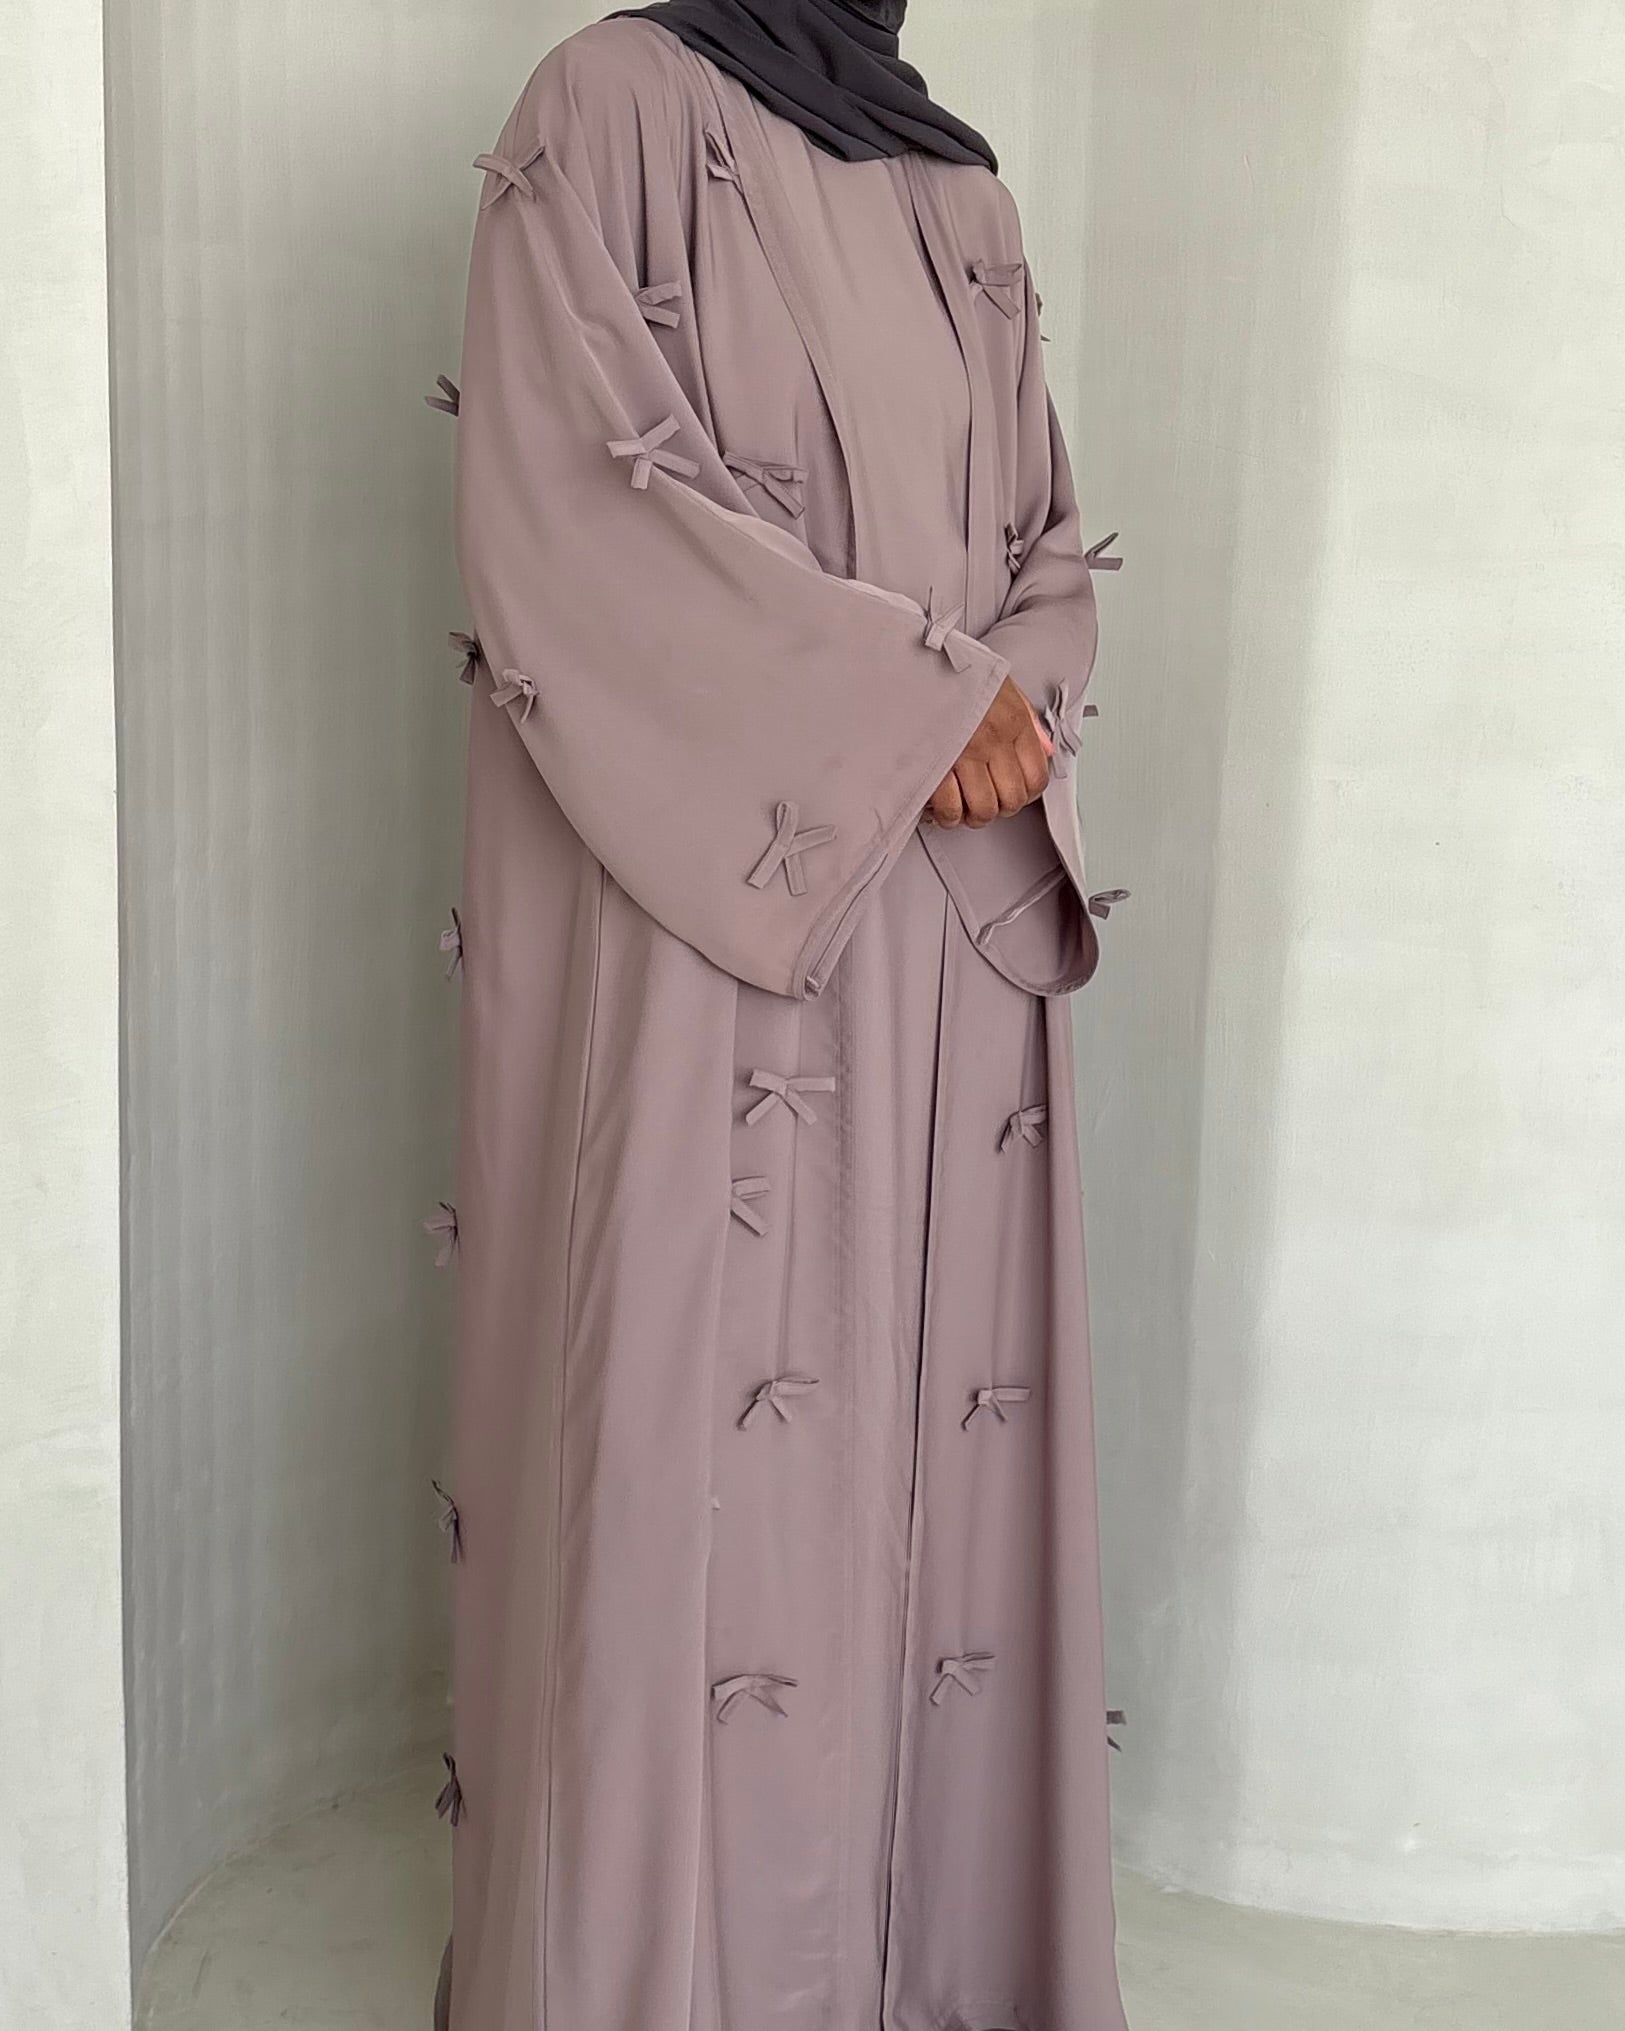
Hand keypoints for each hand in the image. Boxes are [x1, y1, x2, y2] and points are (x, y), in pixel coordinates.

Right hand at [925, 678, 1050, 828]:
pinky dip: (946, 815)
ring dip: (973, 816)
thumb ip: (1026, 716)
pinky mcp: (934, 764)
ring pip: (983, 809)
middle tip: (986, 802)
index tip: (1013, 794)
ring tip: (964, 808)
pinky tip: (941, 806)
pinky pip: (949, 808)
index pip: (1037, 776)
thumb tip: (1045, 747)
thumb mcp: (998, 681)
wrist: (909, 659)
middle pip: (1011, 799)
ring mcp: (963, 753)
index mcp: (1012, 720)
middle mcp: (992, 739)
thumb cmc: (949, 669)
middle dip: (1000, 809)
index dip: (1026, 794)